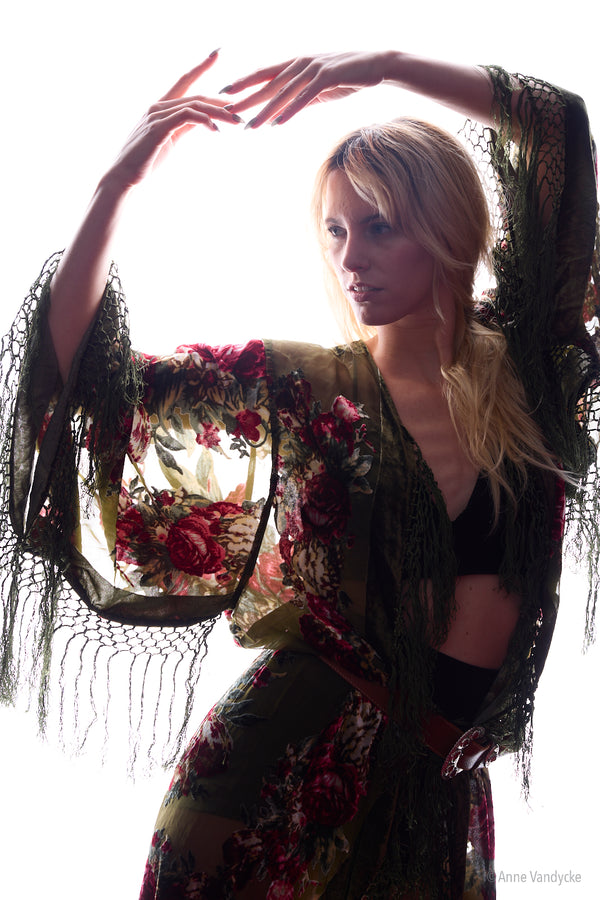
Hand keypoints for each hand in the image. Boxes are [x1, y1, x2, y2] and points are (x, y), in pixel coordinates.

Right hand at [103, 50, 242, 190]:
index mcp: (161, 107)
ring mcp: (157, 115)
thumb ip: (185, 126)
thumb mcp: (171, 138)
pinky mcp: (158, 128)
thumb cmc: (146, 160)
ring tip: (236, 120)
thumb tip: (204, 120)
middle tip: (241, 106)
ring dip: (218, 112)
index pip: (184, 81)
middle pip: (196, 95)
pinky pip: (186, 117)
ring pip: (194, 105)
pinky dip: (203, 120)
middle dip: (220, 99)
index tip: (217, 54)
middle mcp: (158, 106)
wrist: (125, 175)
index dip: (201, 66)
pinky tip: (216, 129)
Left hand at [220, 51, 391, 127]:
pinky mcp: (328, 78)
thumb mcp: (319, 89)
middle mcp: (300, 64)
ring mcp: (313, 69)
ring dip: (266, 110)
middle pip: (268, 84)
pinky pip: (305, 98)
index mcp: (296, 64)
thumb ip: (300, 99)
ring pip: (284, 93)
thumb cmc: (347, 76)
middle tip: (226, 110)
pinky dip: (291, 110)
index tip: (224, 92)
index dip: (244, 82)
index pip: (264, 74)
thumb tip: (282, 113)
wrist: (376, 65)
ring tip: (250, 125)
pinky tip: (279, 123)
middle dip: (246, 98)